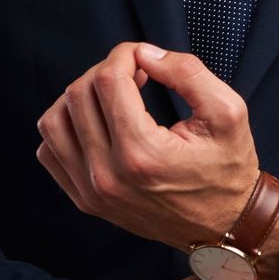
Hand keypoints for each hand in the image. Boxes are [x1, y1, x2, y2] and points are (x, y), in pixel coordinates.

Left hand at [35, 42, 262, 251]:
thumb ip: (187, 73)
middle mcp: (109, 175)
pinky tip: (97, 124)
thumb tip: (144, 53)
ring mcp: (92, 192)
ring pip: (54, 122)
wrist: (224, 225)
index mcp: (142, 153)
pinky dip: (67, 129)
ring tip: (111, 97)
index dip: (124, 55)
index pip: (107, 80)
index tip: (143, 57)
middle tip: (133, 74)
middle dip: (104, 71)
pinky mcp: (86, 201)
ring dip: (80, 97)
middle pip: (78, 96)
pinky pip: (49, 152)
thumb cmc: (229, 170)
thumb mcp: (228, 112)